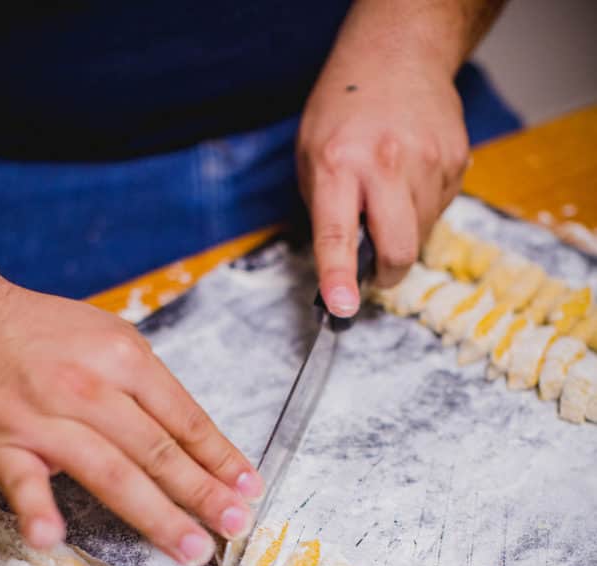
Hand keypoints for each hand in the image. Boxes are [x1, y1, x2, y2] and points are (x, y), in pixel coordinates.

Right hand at [0, 273, 261, 564]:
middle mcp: (88, 387)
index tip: (248, 488)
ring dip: (155, 514)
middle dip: (202, 493)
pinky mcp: (1, 443)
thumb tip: (194, 440)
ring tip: (190, 547)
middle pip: (157, 450)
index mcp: (122, 358)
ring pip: (110, 472)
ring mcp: (44, 418)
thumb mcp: (105, 339)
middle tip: (234, 526)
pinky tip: (53, 537)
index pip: (185, 418)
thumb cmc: (37, 335)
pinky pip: (22, 482)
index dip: (221, 458)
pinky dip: (37, 510)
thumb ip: (146, 387)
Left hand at [297, 14, 468, 312]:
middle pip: (398, 248)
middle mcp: (386, 163)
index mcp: (338, 164)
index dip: (339, 276)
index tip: (343, 307)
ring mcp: (427, 161)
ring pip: (421, 235)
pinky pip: (439, 210)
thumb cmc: (344, 112)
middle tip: (376, 270)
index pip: (337, 234)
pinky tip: (410, 179)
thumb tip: (342, 267)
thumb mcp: (312, 157)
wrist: (398, 55)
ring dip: (404, 234)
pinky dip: (422, 209)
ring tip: (388, 197)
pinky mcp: (456, 160)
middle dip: (387, 273)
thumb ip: (326, 212)